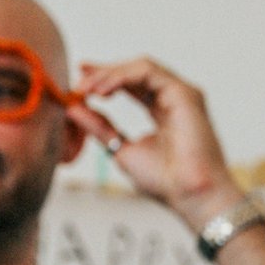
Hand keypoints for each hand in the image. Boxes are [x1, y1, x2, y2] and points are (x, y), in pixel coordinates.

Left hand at [69, 58, 245, 229]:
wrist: (190, 196)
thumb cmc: (166, 181)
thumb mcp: (121, 149)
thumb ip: (100, 127)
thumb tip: (74, 109)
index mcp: (162, 112)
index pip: (131, 85)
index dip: (105, 79)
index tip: (80, 81)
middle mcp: (173, 99)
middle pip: (135, 73)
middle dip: (104, 72)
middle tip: (79, 81)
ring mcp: (180, 94)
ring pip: (141, 68)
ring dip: (110, 74)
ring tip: (87, 87)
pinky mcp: (184, 92)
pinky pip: (148, 72)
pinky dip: (122, 76)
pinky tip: (103, 89)